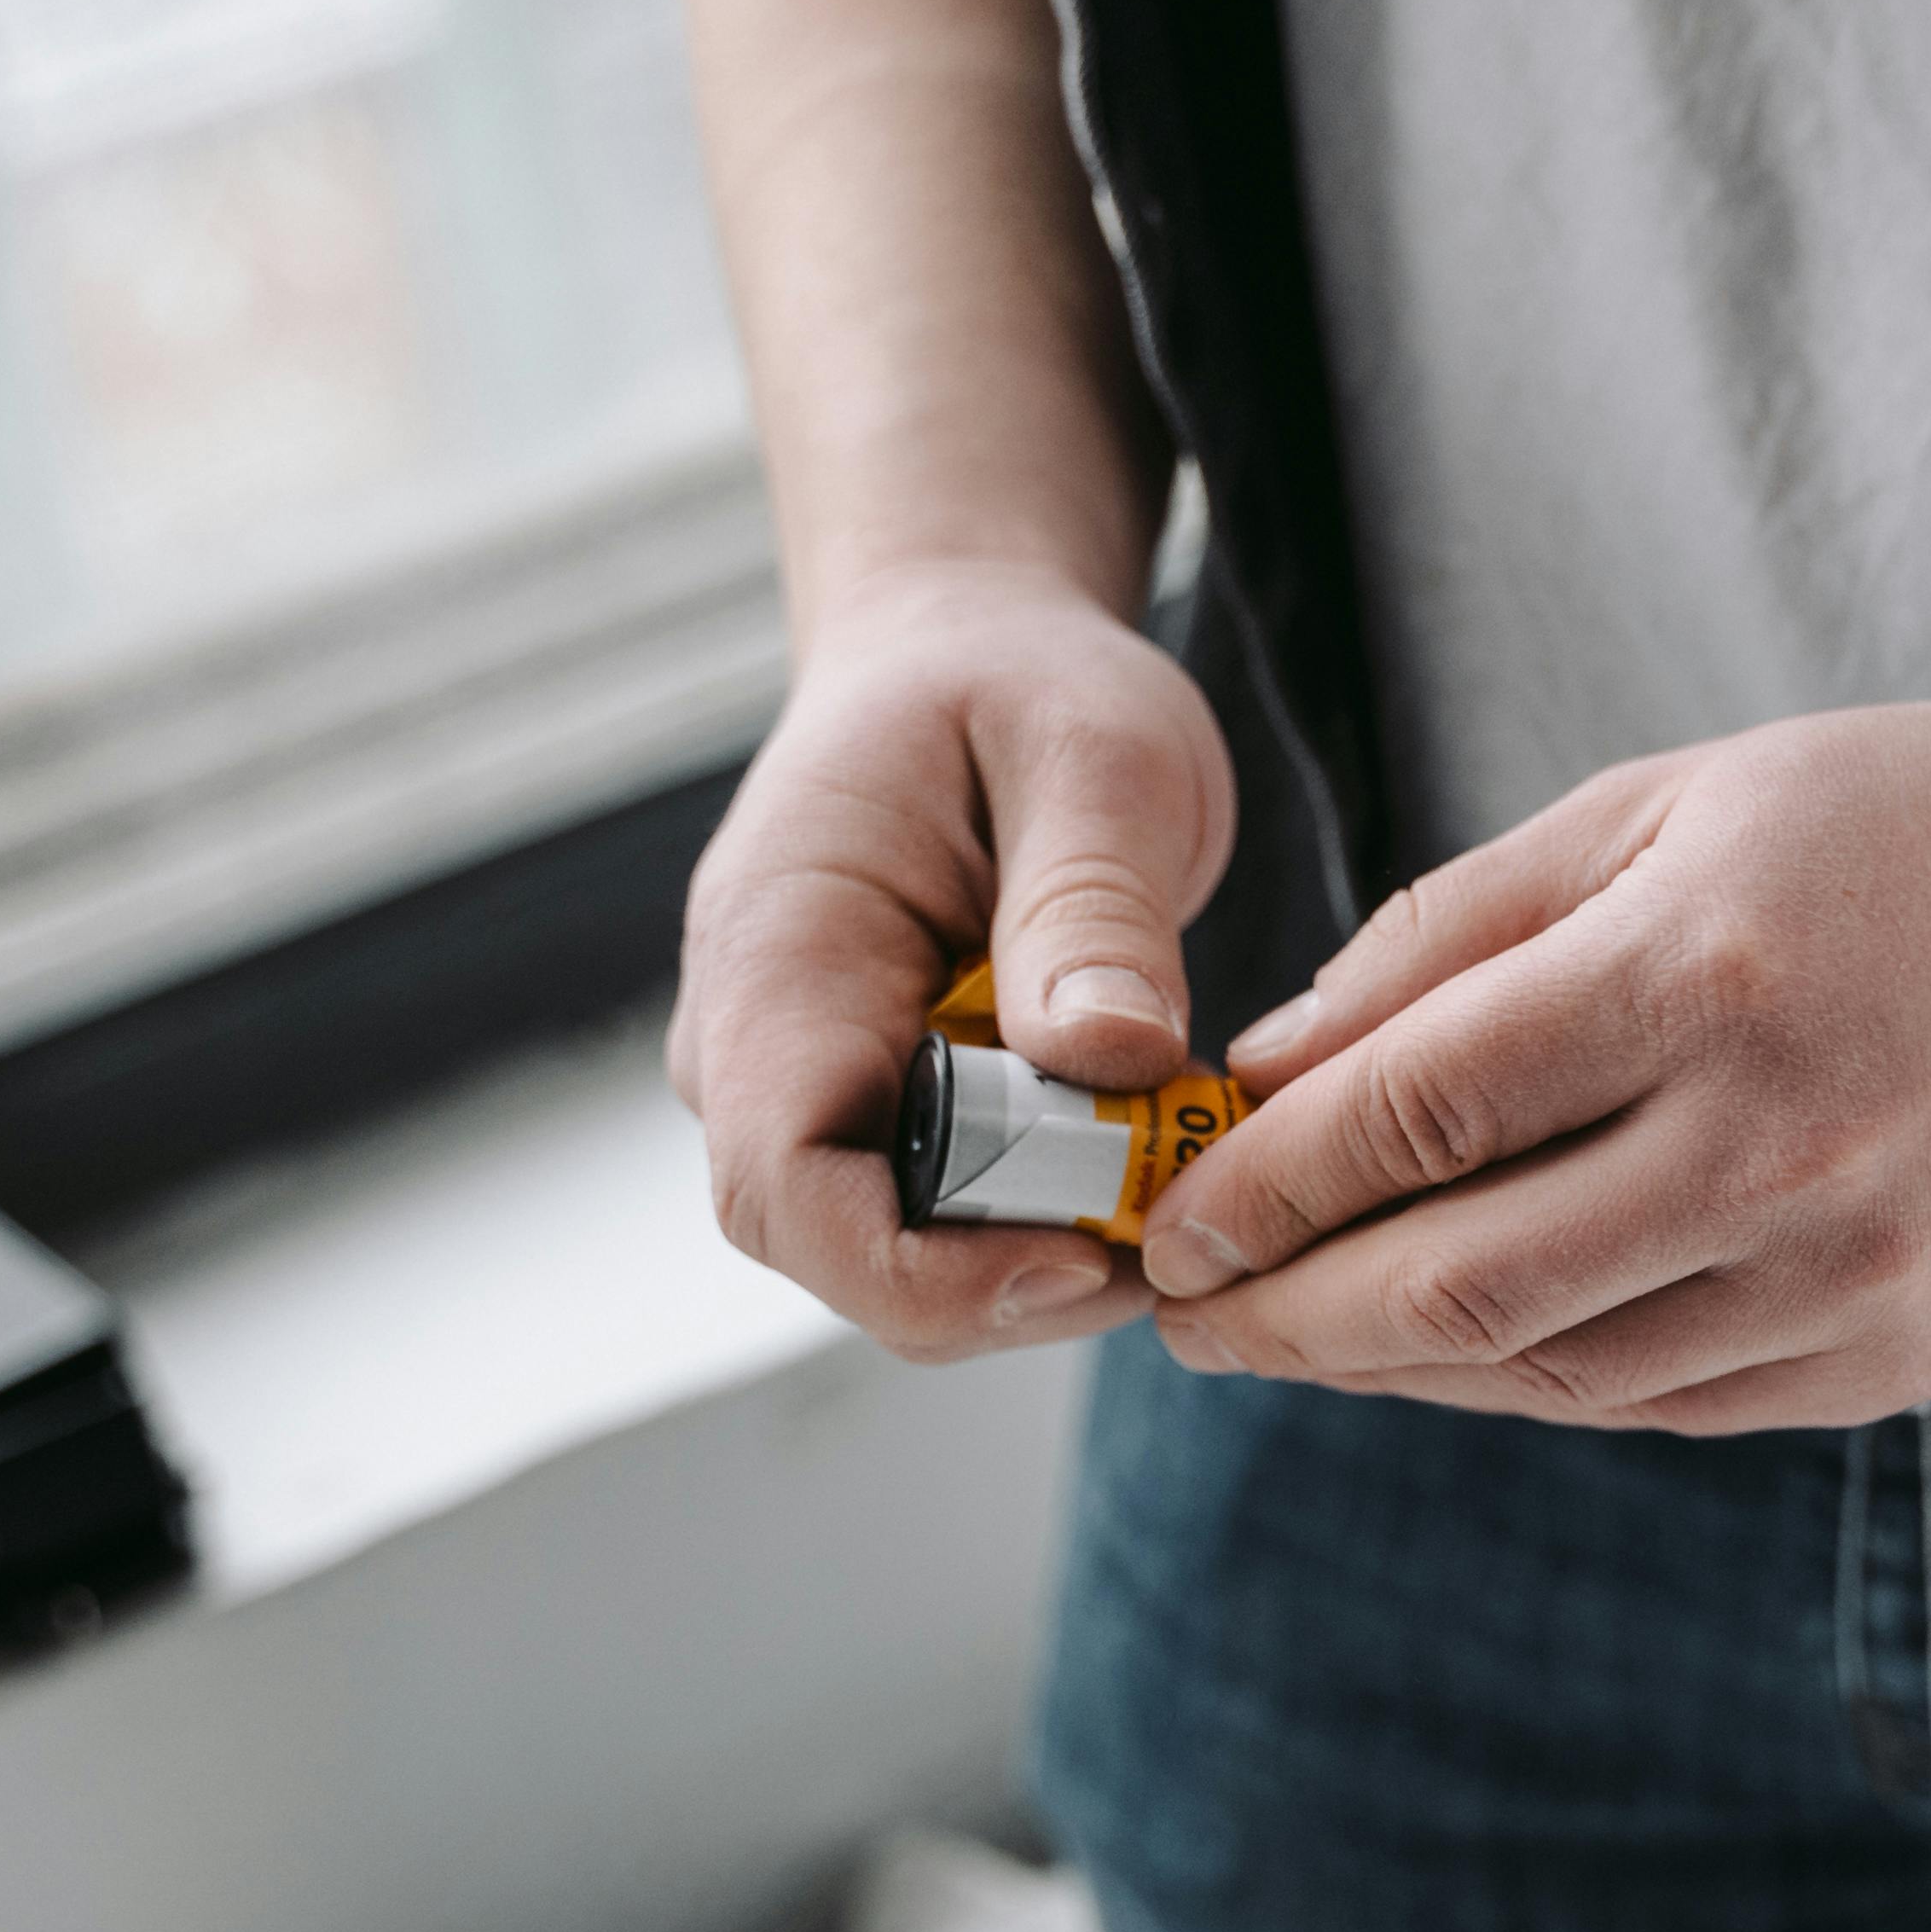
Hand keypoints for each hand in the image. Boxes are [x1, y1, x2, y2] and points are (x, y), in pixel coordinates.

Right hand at [667, 560, 1233, 1357]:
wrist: (965, 653)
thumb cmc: (1018, 685)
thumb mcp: (1097, 755)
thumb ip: (1095, 905)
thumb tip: (1110, 1057)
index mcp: (780, 954)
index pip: (788, 1188)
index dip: (926, 1270)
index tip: (1082, 1256)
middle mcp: (755, 1045)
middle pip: (843, 1253)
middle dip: (1010, 1278)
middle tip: (1175, 1227)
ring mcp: (804, 1085)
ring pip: (897, 1256)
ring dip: (1041, 1253)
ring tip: (1172, 1174)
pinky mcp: (870, 1107)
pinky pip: (943, 1218)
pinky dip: (1046, 1219)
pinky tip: (1142, 1161)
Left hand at [1133, 645, 1930, 1430]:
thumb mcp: (1684, 798)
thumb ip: (1464, 927)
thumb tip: (1276, 1060)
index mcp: (1705, 975)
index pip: (1410, 1116)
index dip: (1257, 1183)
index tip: (1167, 1208)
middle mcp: (1774, 1148)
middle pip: (1449, 1283)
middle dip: (1278, 1311)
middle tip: (1181, 1310)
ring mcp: (1844, 1276)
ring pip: (1544, 1371)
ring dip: (1386, 1368)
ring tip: (1292, 1335)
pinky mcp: (1894, 1359)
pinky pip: (1659, 1404)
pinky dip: (1529, 1386)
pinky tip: (1455, 1353)